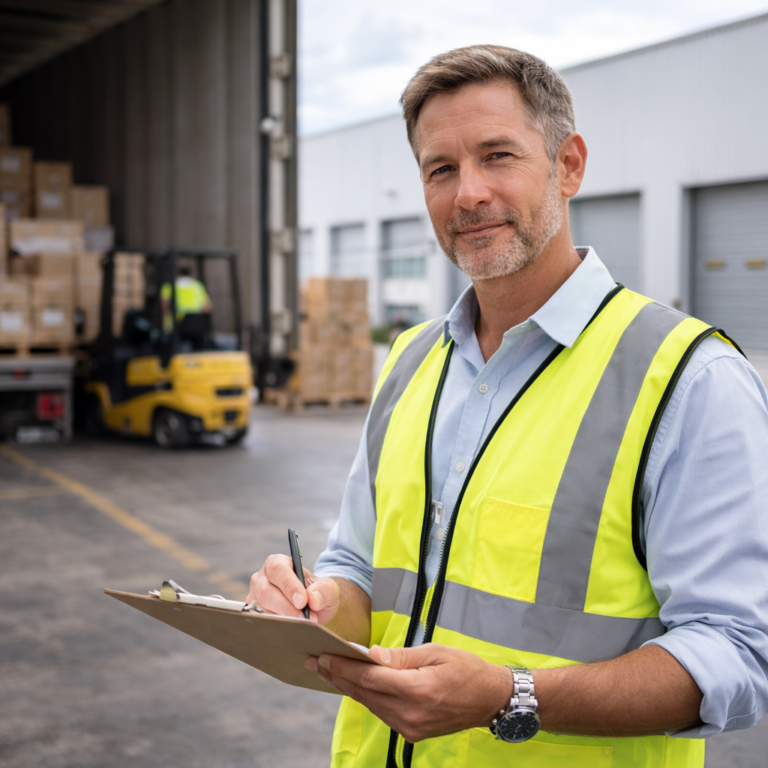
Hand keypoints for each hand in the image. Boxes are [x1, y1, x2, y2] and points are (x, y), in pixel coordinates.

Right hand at [247, 554, 340, 624]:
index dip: (289, 585)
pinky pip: (260, 623)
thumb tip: (313, 598)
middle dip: (286, 607)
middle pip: (266, 592)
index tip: (302, 601)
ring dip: (282, 619)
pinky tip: (289, 629)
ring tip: (301, 623)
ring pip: (261, 610)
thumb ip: (325, 590)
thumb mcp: (328, 589)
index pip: (278, 569)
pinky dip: (275, 627)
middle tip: (304, 617)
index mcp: (279, 563)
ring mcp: (255, 596)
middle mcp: (262, 578)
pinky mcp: (254, 614)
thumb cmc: (317, 594)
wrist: (314, 610)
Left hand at [305, 643, 509, 742]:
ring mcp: (410, 728)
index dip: (343, 667)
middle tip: (314, 661)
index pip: (369, 679)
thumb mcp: (435, 652)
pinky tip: (353, 686)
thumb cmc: (466, 669)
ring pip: (370, 705)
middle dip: (337, 676)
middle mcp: (410, 714)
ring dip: (348, 688)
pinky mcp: (412, 733)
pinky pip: (382, 713)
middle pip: (364, 694)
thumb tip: (371, 655)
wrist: (490, 700)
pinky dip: (366, 698)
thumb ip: (401, 657)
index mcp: (417, 690)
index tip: (323, 655)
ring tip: (328, 670)